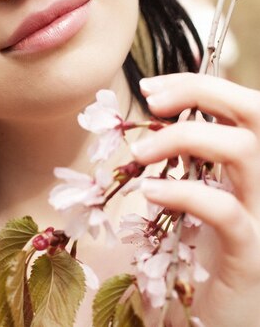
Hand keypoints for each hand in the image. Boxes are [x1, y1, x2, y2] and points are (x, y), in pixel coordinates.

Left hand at [131, 72, 259, 326]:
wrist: (222, 312)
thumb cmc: (206, 245)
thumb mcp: (203, 185)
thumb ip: (196, 149)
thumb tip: (161, 101)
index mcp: (258, 160)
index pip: (243, 101)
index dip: (197, 83)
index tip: (150, 88)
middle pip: (256, 111)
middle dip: (200, 91)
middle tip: (150, 101)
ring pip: (242, 151)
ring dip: (180, 138)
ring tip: (139, 154)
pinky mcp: (253, 254)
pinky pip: (226, 211)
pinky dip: (183, 192)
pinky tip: (150, 192)